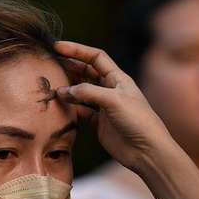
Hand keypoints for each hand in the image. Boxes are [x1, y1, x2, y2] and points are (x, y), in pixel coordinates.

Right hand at [55, 41, 174, 174]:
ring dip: (68, 89)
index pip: (95, 57)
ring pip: (82, 93)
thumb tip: (64, 91)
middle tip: (50, 65)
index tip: (58, 47)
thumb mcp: (113, 100)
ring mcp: (104, 108)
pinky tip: (60, 107)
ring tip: (52, 87)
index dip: (77, 50)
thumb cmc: (138, 121)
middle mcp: (110, 90)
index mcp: (118, 79)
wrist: (147, 152)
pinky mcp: (99, 124)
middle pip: (86, 73)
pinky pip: (81, 112)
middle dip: (70, 67)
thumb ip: (88, 92)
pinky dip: (71, 109)